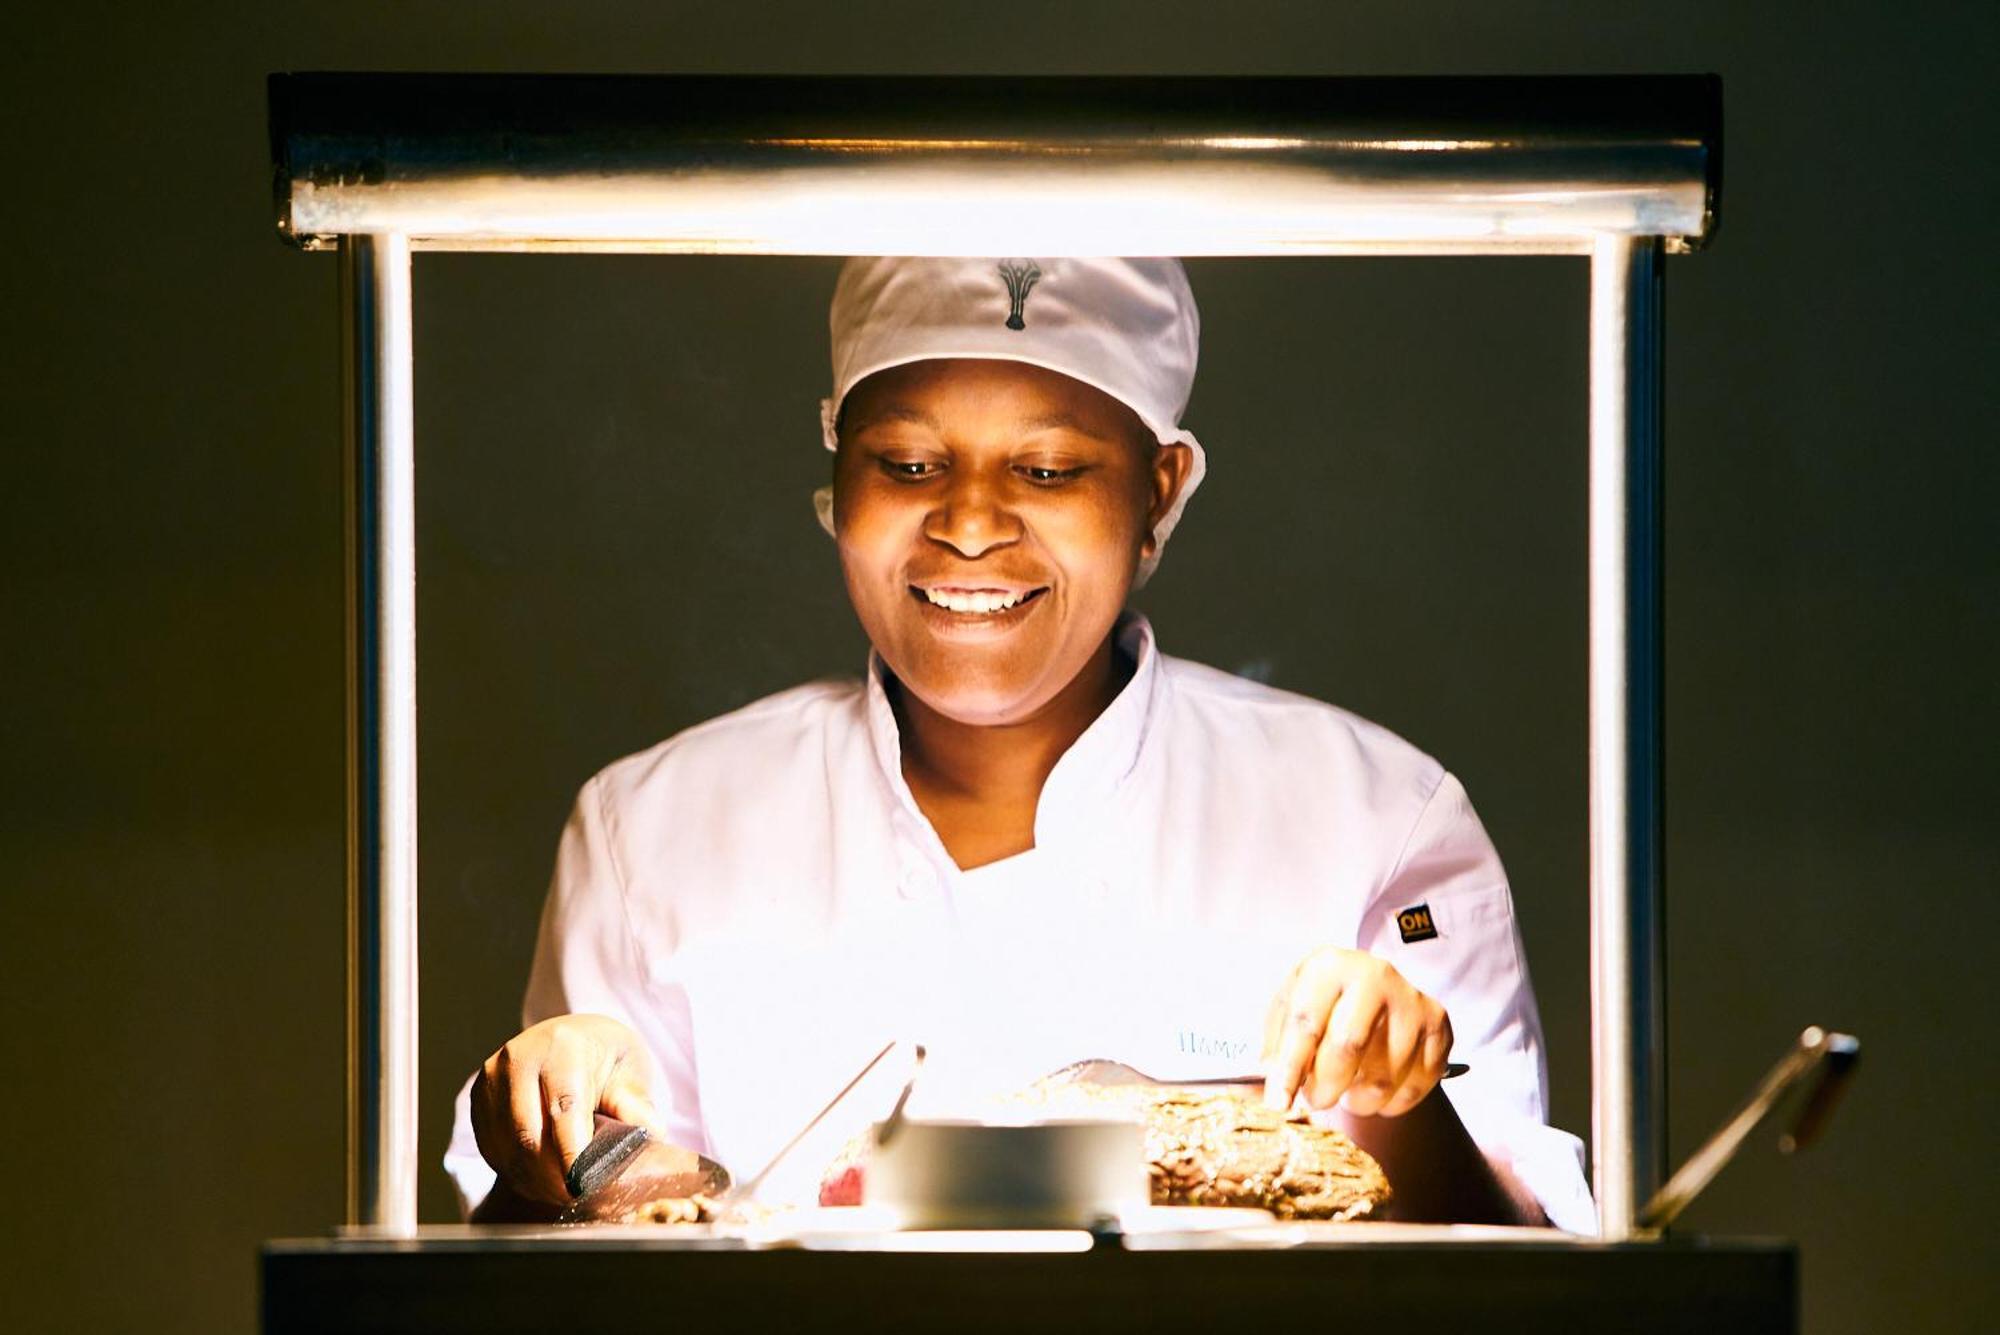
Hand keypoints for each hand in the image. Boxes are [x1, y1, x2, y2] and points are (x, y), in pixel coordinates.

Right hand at [470, 1013, 664, 1206]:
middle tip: (575, 1196)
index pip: (564, 1108)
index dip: (571, 1153)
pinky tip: (538, 1179)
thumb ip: (636, 1106)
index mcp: (563, 1046)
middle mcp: (520, 1057)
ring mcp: (493, 1077)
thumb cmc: (603, 1058)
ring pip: (507, 1147)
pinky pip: (491, 1148)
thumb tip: (650, 1136)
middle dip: (552, 1174)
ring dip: (533, 1179)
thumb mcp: (629, 1073)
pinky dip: (515, 1172)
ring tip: (560, 1192)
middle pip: (529, 1134)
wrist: (570, 1037)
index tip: (582, 1185)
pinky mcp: (478, 1098)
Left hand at [1261, 947, 1452, 1117]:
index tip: (1278, 1104)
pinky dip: (1393, 1103)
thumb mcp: (1288, 1007)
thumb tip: (1264, 1085)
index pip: (1305, 1023)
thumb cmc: (1321, 1001)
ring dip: (1359, 1100)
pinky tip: (1379, 1089)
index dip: (1289, 1069)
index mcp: (1328, 966)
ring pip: (1383, 1077)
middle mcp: (1374, 975)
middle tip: (1315, 1101)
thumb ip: (1274, 1044)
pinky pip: (1416, 1086)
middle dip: (1325, 1088)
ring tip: (1348, 1090)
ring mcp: (1411, 1000)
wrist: (1371, 983)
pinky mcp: (1439, 1025)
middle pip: (1348, 1048)